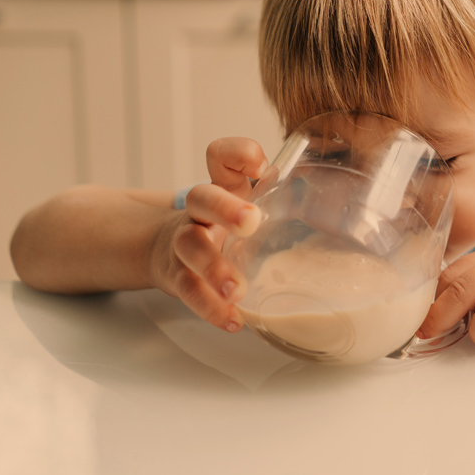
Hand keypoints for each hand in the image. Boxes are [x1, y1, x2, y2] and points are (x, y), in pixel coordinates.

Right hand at [147, 137, 268, 332]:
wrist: (167, 248)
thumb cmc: (221, 225)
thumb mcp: (245, 205)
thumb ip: (276, 195)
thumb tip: (307, 188)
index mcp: (221, 188)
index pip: (220, 157)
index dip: (237, 154)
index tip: (260, 167)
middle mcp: (199, 211)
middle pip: (202, 198)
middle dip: (225, 208)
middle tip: (250, 222)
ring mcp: (184, 242)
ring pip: (190, 247)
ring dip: (213, 267)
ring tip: (236, 289)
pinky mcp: (177, 275)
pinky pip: (189, 290)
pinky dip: (210, 307)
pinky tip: (232, 320)